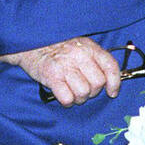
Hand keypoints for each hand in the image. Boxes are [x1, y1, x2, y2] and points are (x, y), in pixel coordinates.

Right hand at [0, 37, 121, 106]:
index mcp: (89, 47)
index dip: (115, 83)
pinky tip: (62, 95)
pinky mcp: (52, 77)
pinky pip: (67, 98)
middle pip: (98, 83)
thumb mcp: (79, 45)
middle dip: (92, 92)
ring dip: (78, 98)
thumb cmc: (57, 47)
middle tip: (82, 89)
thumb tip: (110, 80)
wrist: (30, 44)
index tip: (111, 92)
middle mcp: (79, 55)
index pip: (110, 66)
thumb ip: (94, 59)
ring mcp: (65, 66)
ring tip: (71, 91)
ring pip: (83, 93)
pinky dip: (66, 101)